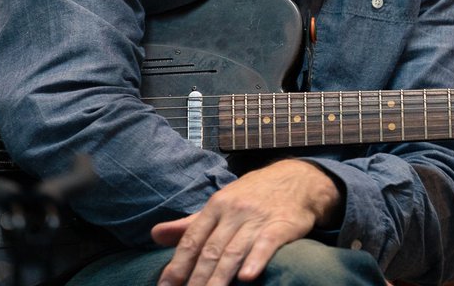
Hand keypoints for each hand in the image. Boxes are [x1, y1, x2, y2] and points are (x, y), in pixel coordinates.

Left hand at [150, 159, 342, 284]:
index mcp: (216, 206)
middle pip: (211, 251)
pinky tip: (246, 278)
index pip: (192, 240)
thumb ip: (189, 224)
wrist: (298, 179)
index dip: (177, 265)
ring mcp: (257, 218)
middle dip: (196, 279)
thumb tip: (155, 235)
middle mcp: (234, 211)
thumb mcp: (220, 204)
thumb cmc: (253, 196)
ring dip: (219, 279)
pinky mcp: (281, 225)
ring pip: (234, 252)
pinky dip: (256, 260)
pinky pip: (266, 244)